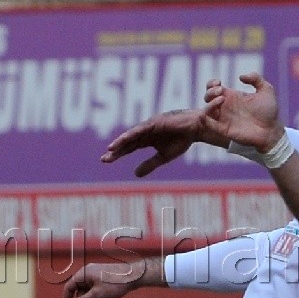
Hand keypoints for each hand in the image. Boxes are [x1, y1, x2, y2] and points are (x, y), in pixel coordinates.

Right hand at [62, 261, 143, 297]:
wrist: (135, 276)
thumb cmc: (114, 283)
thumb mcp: (97, 295)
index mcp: (84, 274)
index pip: (69, 287)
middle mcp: (89, 276)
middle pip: (81, 295)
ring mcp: (97, 279)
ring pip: (90, 297)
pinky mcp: (105, 283)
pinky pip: (98, 296)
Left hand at [101, 107, 225, 176]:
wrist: (195, 128)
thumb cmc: (182, 140)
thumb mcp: (163, 156)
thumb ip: (150, 164)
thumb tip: (135, 175)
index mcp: (146, 140)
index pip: (128, 148)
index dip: (117, 154)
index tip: (105, 161)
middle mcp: (144, 132)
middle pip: (126, 143)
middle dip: (115, 151)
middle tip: (103, 160)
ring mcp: (148, 126)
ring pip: (131, 136)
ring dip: (120, 142)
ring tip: (110, 150)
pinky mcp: (154, 122)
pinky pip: (140, 130)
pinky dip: (130, 135)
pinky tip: (122, 140)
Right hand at [203, 73, 283, 151]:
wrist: (272, 130)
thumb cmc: (269, 111)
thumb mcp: (266, 89)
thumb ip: (256, 78)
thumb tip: (240, 77)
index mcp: (232, 96)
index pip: (215, 88)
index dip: (212, 83)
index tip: (219, 82)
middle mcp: (226, 107)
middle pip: (208, 97)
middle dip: (210, 92)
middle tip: (221, 91)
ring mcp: (224, 118)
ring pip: (207, 110)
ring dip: (209, 104)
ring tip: (221, 100)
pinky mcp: (225, 130)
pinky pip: (210, 125)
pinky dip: (205, 120)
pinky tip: (206, 114)